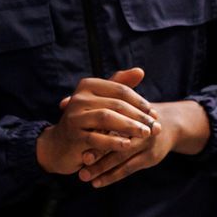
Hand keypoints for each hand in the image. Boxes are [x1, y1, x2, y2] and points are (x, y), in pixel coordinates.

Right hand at [36, 69, 159, 175]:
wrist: (60, 145)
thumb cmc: (87, 121)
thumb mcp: (103, 103)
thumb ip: (120, 86)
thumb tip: (141, 71)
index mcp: (88, 85)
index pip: (120, 90)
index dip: (140, 102)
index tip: (154, 114)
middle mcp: (79, 97)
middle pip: (116, 104)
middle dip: (139, 116)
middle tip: (156, 126)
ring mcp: (74, 116)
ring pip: (107, 118)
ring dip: (129, 126)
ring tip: (146, 134)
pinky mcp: (73, 135)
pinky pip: (97, 138)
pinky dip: (113, 141)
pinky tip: (128, 145)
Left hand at [77, 100, 209, 188]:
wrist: (169, 124)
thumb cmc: (134, 113)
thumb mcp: (120, 103)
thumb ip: (90, 105)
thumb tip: (61, 103)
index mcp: (130, 110)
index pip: (112, 119)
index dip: (96, 128)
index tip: (80, 134)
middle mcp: (140, 126)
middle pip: (117, 139)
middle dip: (99, 151)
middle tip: (82, 160)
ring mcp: (147, 143)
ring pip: (121, 157)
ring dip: (102, 168)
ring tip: (83, 176)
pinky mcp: (151, 158)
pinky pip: (128, 169)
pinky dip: (111, 176)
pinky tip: (96, 183)